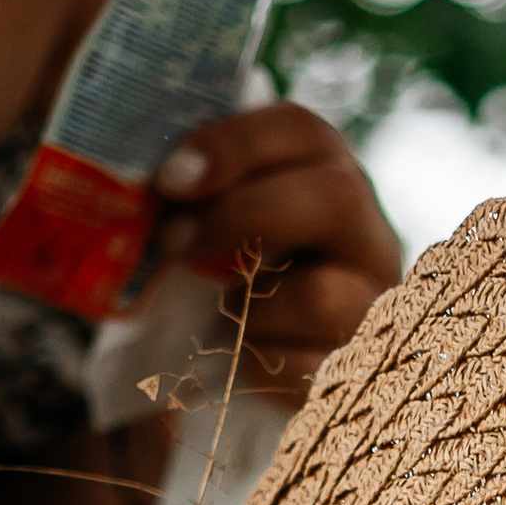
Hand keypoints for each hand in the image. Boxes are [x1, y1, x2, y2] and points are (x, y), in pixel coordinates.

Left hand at [150, 103, 403, 396]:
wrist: (238, 369)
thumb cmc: (219, 278)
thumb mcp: (211, 215)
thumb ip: (192, 185)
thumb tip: (132, 170)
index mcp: (329, 175)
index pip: (301, 131)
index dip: (234, 146)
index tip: (170, 178)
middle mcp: (367, 236)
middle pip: (332, 198)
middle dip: (240, 217)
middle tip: (172, 242)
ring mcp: (372, 307)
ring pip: (322, 296)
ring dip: (247, 305)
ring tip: (216, 313)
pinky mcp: (360, 373)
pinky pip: (309, 370)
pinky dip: (258, 364)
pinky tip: (238, 358)